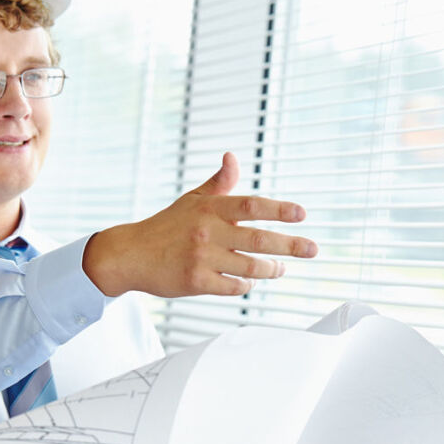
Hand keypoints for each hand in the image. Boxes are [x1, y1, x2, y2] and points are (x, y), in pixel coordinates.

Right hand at [83, 152, 317, 296]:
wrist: (131, 254)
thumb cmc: (165, 226)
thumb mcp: (191, 200)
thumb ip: (219, 183)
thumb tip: (232, 157)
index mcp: (209, 209)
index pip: (251, 205)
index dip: (279, 209)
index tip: (301, 214)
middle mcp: (207, 232)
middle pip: (259, 239)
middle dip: (290, 245)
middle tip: (312, 249)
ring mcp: (201, 258)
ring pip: (250, 266)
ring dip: (270, 269)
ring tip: (280, 268)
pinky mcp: (195, 281)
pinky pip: (232, 286)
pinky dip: (246, 285)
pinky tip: (249, 281)